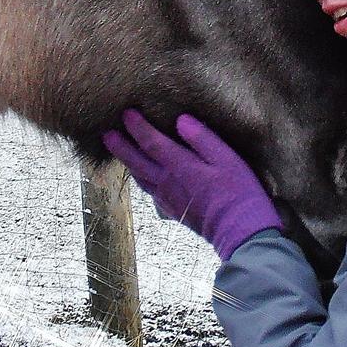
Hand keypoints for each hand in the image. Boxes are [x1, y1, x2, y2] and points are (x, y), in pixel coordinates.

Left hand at [102, 109, 282, 259]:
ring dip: (127, 162)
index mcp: (180, 166)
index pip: (151, 142)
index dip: (137, 127)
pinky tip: (143, 176)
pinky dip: (140, 178)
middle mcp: (168, 182)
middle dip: (120, 146)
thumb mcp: (227, 159)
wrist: (240, 233)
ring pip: (141, 178)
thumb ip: (203, 138)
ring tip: (118, 152)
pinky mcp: (173, 210)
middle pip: (137, 161)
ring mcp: (168, 198)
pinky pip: (149, 190)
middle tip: (106, 133)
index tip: (126, 113)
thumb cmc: (239, 193)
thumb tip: (180, 120)